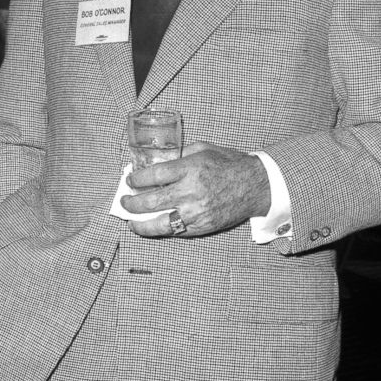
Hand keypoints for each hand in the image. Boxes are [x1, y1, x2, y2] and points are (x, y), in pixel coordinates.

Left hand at [120, 142, 270, 237]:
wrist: (256, 184)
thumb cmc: (228, 163)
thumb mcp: (202, 149)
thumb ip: (177, 154)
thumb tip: (153, 159)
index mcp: (190, 169)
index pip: (154, 175)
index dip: (137, 179)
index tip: (129, 180)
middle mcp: (191, 192)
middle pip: (152, 201)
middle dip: (132, 203)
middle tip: (124, 202)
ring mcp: (197, 212)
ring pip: (161, 223)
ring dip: (142, 224)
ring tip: (131, 222)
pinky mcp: (204, 226)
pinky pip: (177, 231)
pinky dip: (162, 230)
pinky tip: (153, 227)